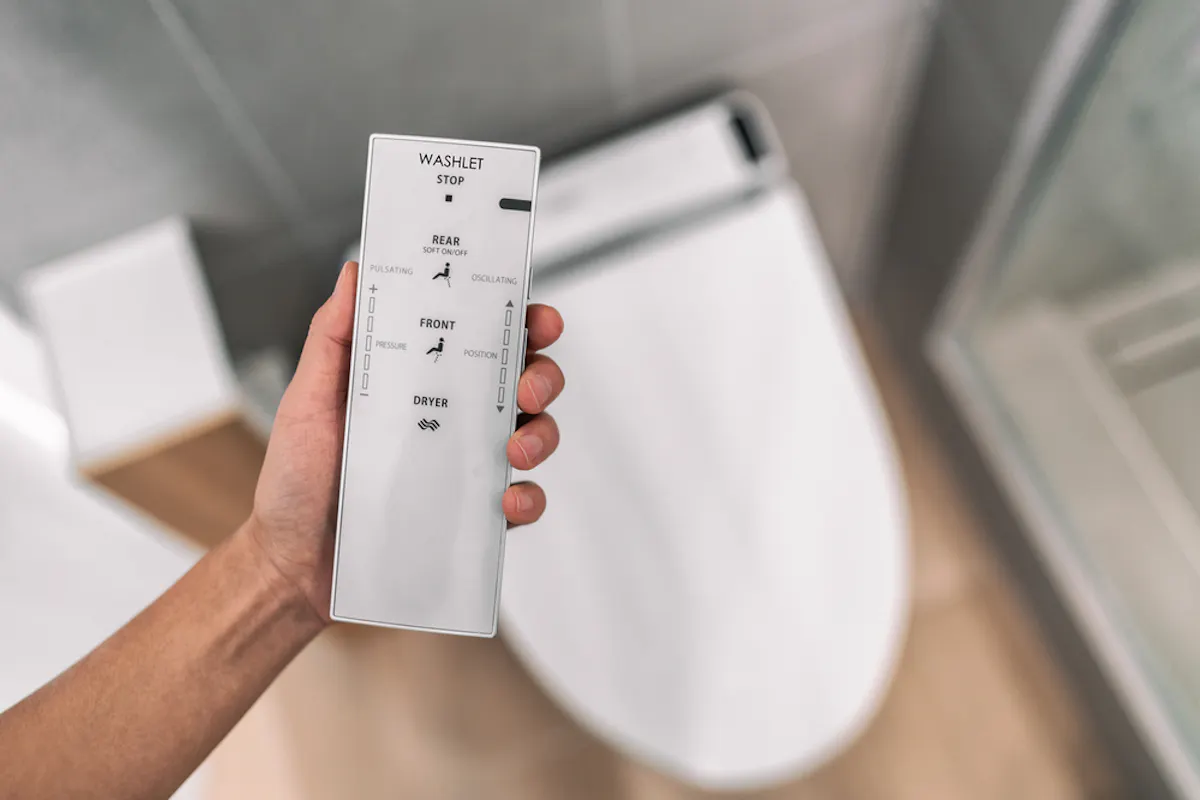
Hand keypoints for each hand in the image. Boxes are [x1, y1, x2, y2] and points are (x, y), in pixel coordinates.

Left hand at [246, 261, 565, 621]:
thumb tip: (356, 272)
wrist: (293, 565)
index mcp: (422, 380)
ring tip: (516, 449)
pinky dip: (528, 498)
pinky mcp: (476, 517)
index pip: (482, 337)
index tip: (534, 317)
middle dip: (543, 374)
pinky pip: (524, 502)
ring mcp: (469, 466)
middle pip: (526, 380)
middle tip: (527, 388)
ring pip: (538, 434)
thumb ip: (333, 336)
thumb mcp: (309, 399)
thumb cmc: (298, 479)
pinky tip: (507, 501)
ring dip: (543, 434)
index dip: (520, 320)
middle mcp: (453, 417)